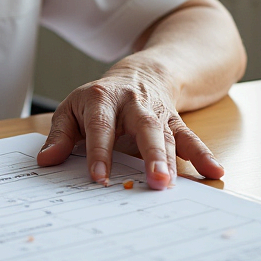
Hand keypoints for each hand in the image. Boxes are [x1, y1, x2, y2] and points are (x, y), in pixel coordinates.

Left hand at [36, 58, 224, 189]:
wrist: (139, 75)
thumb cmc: (98, 100)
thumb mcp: (72, 109)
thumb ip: (60, 135)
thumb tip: (46, 161)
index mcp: (102, 98)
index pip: (100, 126)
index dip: (99, 151)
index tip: (98, 177)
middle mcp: (133, 104)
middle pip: (143, 127)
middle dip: (148, 155)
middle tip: (152, 181)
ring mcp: (156, 113)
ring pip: (167, 135)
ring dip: (171, 160)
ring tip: (170, 185)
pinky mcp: (174, 122)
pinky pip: (189, 137)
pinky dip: (202, 154)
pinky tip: (214, 172)